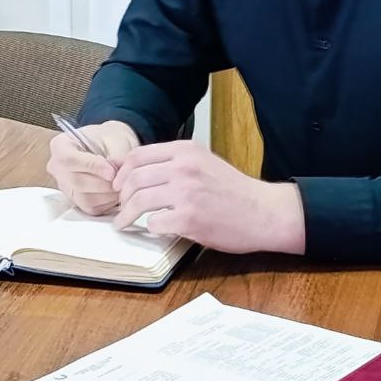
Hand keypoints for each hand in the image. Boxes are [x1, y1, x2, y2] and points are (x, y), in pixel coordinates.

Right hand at [46, 120, 139, 214]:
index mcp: (60, 146)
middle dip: (104, 182)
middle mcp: (57, 168)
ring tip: (122, 182)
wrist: (111, 147)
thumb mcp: (115, 140)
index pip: (69, 160)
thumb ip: (116, 156)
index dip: (92, 166)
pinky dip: (108, 201)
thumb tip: (118, 174)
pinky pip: (92, 207)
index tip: (112, 170)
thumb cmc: (110, 139)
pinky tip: (116, 190)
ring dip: (108, 193)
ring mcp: (65, 186)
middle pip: (77, 182)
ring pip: (85, 198)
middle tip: (123, 178)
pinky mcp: (76, 201)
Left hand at [111, 140, 305, 254]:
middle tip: (120, 207)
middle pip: (134, 178)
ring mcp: (185, 192)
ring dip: (126, 214)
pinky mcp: (189, 218)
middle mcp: (183, 167)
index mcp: (185, 151)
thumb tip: (139, 172)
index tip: (117, 185)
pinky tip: (154, 230)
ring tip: (123, 222)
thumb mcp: (204, 163)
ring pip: (138, 200)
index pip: (138, 155)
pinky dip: (150, 227)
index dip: (121, 171)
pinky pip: (154, 222)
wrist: (263, 212)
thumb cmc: (233, 190)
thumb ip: (174, 163)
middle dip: (121, 196)